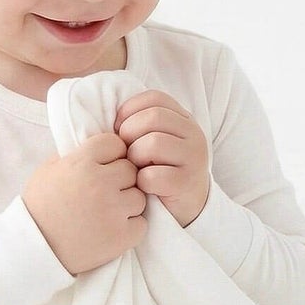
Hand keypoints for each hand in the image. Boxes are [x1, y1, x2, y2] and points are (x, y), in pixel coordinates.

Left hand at [114, 90, 210, 228]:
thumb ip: (141, 123)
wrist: (187, 206)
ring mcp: (194, 158)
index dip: (130, 110)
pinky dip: (142, 182)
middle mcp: (194, 134)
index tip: (120, 129)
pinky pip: (153, 175)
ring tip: (137, 169)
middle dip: (129, 133)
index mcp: (184, 119)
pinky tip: (145, 186)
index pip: (155, 98)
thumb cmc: (161, 170)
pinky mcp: (187, 182)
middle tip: (128, 152)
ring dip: (135, 157)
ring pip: (153, 143)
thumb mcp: (156, 140)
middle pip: (153, 117)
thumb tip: (110, 118)